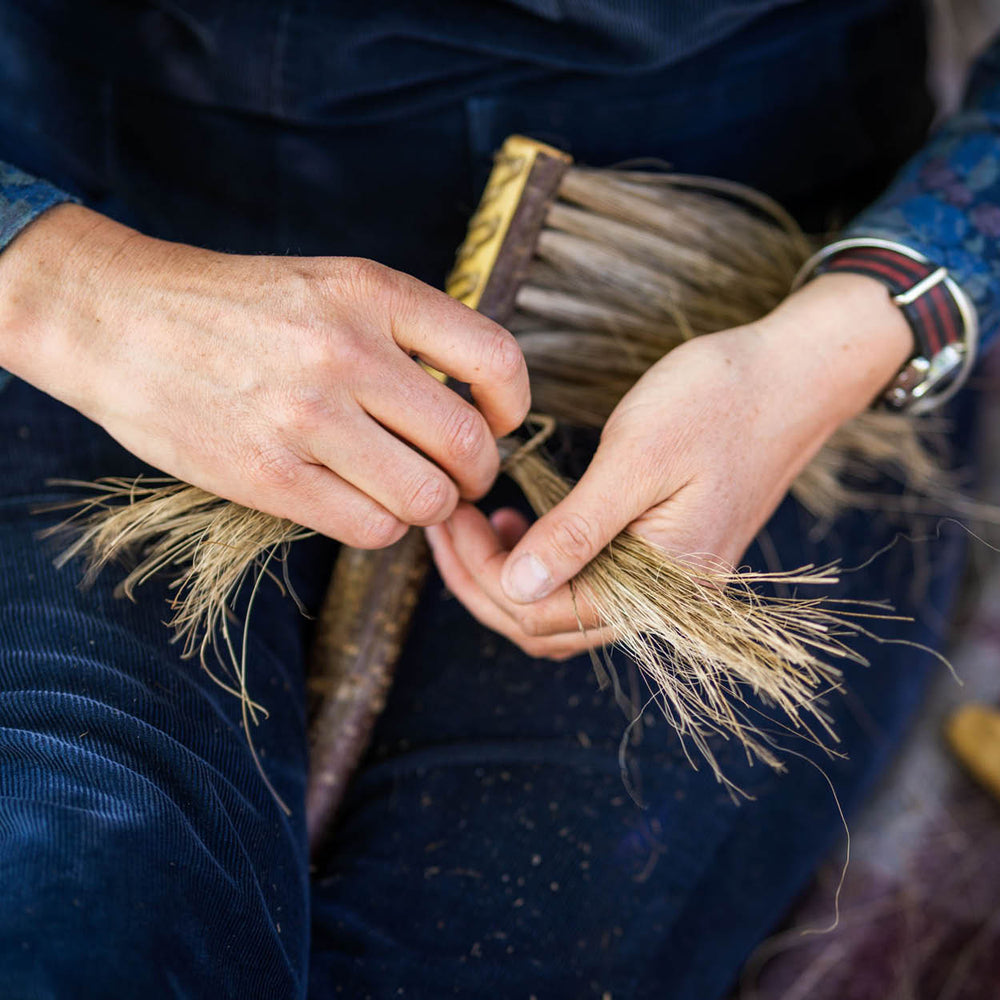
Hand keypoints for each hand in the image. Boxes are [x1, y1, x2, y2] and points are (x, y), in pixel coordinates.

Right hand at [0, 204, 528, 545]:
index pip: (494, 358)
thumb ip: (404, 331)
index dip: (511, 405)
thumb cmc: (236, 307)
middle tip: (460, 477)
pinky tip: (363, 505)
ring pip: (426, 498)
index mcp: (371, 292)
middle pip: (467, 445)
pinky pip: (371, 528)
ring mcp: (306, 416)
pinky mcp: (268, 476)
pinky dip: (382, 527)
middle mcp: (346, 351)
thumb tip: (477, 399)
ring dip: (430, 507)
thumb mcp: (330, 284)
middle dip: (477, 474)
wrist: (118, 321)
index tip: (497, 422)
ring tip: (408, 492)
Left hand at [426, 273, 912, 658]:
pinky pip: (592, 584)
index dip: (480, 577)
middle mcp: (666, 600)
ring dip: (511, 578)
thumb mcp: (636, 458)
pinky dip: (546, 564)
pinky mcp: (667, 555)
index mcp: (661, 585)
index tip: (447, 519)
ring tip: (476, 525)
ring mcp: (669, 582)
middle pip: (547, 625)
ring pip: (566, 610)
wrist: (794, 374)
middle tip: (446, 523)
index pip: (542, 615)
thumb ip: (577, 533)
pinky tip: (521, 525)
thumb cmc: (719, 401)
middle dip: (485, 582)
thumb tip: (515, 589)